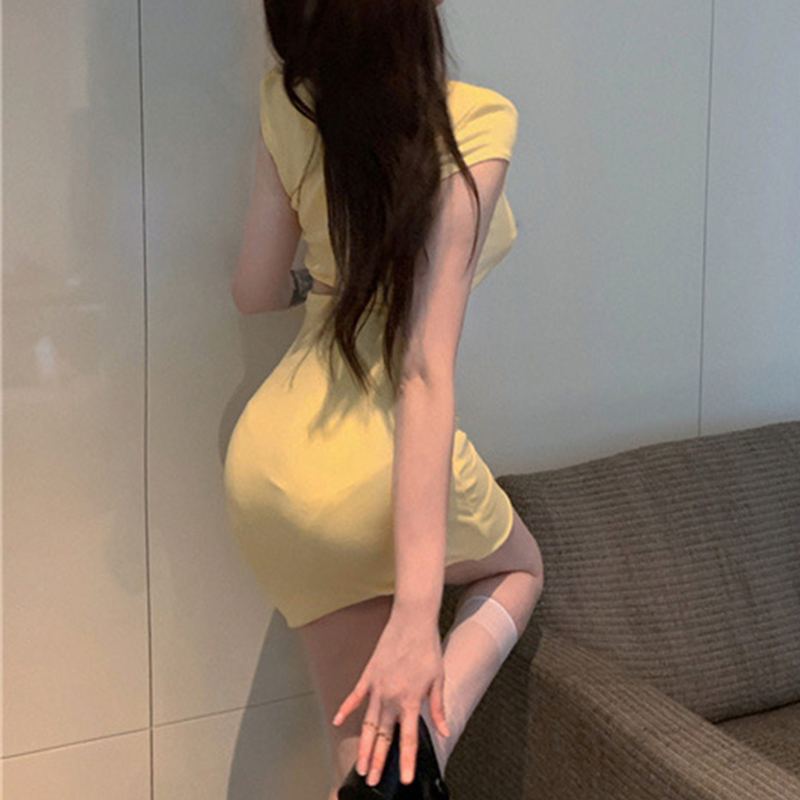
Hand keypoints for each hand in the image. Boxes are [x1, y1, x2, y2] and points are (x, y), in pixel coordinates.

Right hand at [332, 613, 450, 785]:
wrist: (412, 621)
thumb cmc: (428, 648)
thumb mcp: (439, 679)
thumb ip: (437, 708)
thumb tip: (443, 730)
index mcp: (411, 700)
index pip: (409, 738)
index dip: (407, 761)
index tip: (405, 779)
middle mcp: (391, 697)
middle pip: (383, 736)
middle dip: (378, 761)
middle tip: (372, 780)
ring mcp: (377, 686)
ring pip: (368, 722)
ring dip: (364, 745)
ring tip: (360, 764)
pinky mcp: (369, 675)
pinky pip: (355, 696)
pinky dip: (346, 710)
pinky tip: (338, 723)